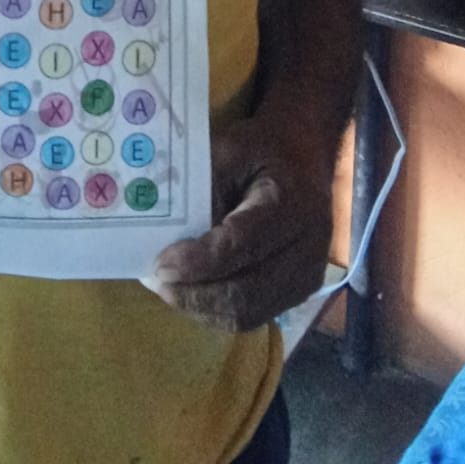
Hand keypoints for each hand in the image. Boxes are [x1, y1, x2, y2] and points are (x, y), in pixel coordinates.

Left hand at [146, 116, 333, 332]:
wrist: (306, 155)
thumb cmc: (263, 149)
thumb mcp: (229, 149)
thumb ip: (203, 189)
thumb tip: (170, 235)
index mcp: (290, 204)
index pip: (241, 246)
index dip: (197, 262)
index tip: (159, 263)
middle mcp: (307, 247)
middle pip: (246, 292)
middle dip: (194, 294)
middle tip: (156, 281)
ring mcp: (308, 275)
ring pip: (249, 313)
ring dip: (202, 307)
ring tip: (169, 288)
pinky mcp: (300, 292)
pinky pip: (255, 315)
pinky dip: (218, 311)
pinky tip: (193, 292)